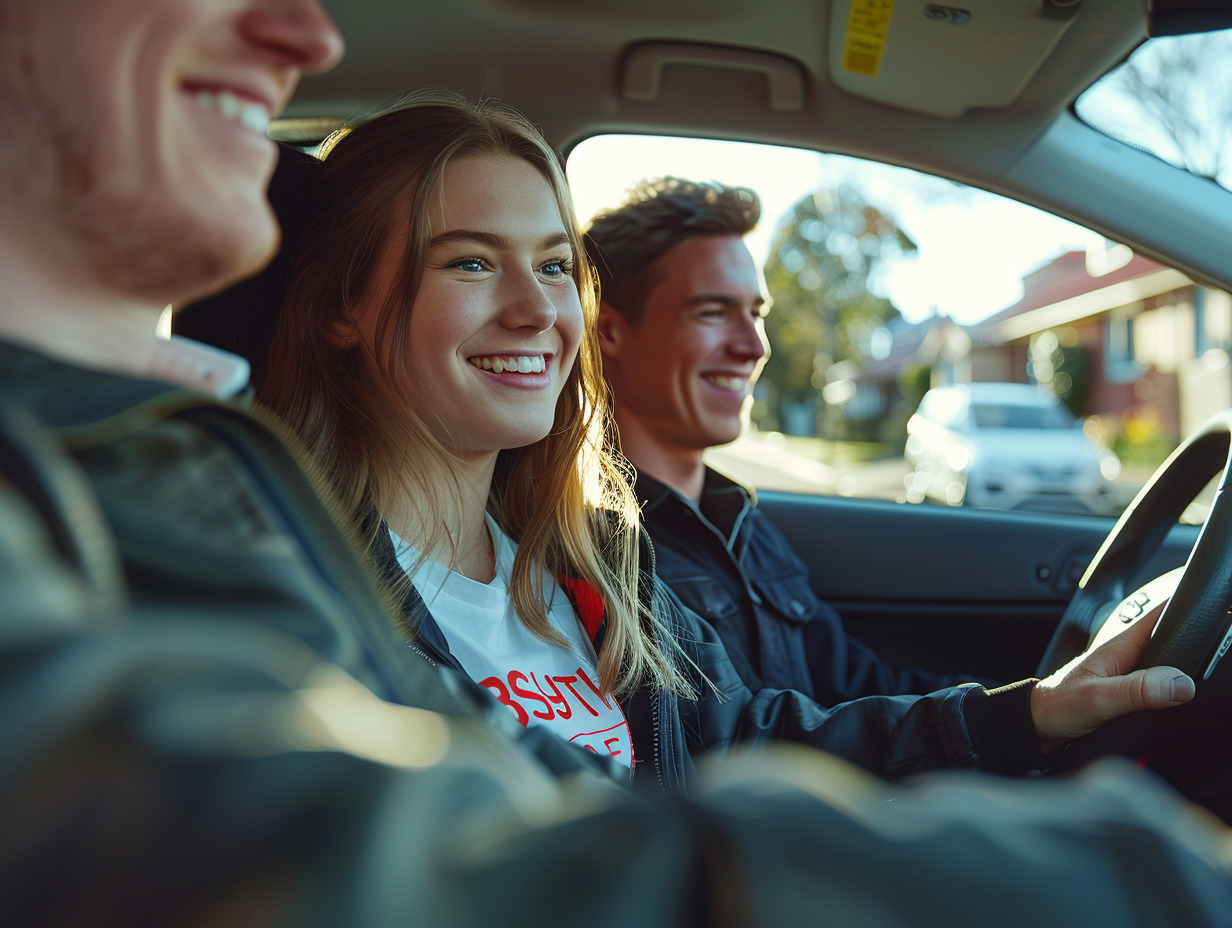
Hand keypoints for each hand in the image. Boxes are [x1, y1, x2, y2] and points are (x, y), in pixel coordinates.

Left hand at [1030, 602, 1194, 752]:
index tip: (1197, 632)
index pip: (1158, 617)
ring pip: (1163, 669)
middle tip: (1196, 670)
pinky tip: (1169, 704)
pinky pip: (1155, 690)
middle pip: (1168, 645)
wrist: (1036, 727)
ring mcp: (1127, 677)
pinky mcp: (1127, 696)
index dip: (1182, 616)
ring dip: (1176, 678)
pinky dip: (1165, 696)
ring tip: (1184, 689)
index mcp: (1119, 647)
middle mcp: (1126, 659)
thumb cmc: (1056, 706)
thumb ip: (1137, 690)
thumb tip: (1179, 683)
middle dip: (1187, 652)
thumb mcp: (1099, 698)